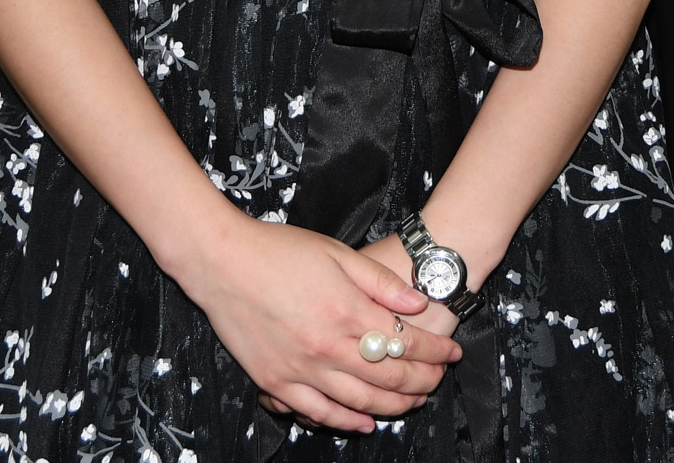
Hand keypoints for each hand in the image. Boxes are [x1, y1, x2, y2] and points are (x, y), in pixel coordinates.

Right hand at [166, 210, 461, 432]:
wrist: (221, 261)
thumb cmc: (280, 250)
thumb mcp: (338, 253)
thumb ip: (380, 282)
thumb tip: (419, 303)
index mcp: (346, 310)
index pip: (404, 341)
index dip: (434, 351)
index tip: (452, 354)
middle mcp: (326, 345)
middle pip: (387, 375)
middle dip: (421, 381)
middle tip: (439, 381)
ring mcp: (299, 367)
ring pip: (359, 400)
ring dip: (392, 406)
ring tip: (414, 404)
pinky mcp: (275, 380)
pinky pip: (317, 411)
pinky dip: (345, 421)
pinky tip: (365, 422)